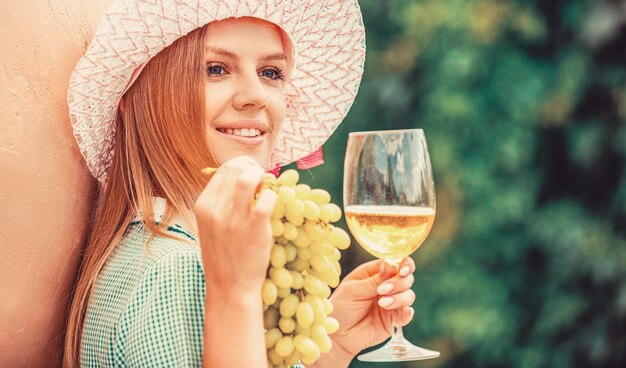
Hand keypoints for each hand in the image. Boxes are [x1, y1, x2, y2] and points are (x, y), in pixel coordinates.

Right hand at [194, 156, 275, 293]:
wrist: (230, 287)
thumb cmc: (224, 256)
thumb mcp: (212, 225)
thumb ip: (221, 202)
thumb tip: (242, 178)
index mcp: (203, 205)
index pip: (223, 170)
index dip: (242, 167)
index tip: (253, 176)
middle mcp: (215, 208)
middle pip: (235, 169)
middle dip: (253, 168)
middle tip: (263, 180)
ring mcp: (233, 218)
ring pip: (248, 177)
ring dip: (261, 176)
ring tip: (266, 188)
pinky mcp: (254, 227)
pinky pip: (267, 198)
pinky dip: (273, 196)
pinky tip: (272, 205)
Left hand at [327, 258, 415, 357]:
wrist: (338, 335)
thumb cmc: (341, 307)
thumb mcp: (352, 290)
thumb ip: (373, 281)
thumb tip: (390, 266)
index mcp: (374, 273)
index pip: (394, 263)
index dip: (402, 265)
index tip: (401, 271)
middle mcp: (386, 285)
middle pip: (405, 278)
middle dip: (399, 283)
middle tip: (383, 290)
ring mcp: (391, 302)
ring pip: (408, 295)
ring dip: (399, 298)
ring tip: (383, 304)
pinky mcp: (394, 319)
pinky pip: (406, 314)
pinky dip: (407, 312)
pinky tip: (404, 312)